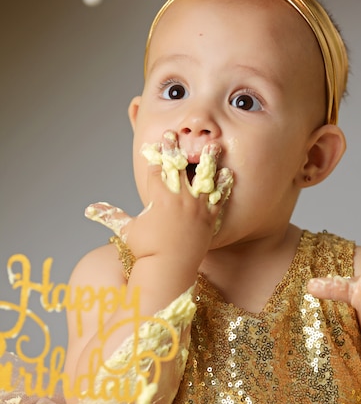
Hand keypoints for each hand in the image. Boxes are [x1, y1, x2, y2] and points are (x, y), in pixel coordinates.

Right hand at [85, 131, 232, 271]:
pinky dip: (224, 185)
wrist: (170, 268)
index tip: (156, 142)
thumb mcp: (127, 230)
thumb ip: (111, 215)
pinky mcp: (209, 218)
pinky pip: (219, 198)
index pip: (156, 170)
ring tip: (214, 144)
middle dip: (175, 149)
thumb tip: (90, 209)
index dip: (155, 155)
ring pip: (204, 178)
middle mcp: (179, 198)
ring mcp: (196, 207)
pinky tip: (229, 173)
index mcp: (159, 198)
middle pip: (177, 167)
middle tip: (175, 134)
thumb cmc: (147, 251)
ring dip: (209, 160)